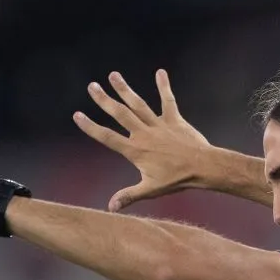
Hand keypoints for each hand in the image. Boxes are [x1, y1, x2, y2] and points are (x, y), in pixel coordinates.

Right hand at [74, 69, 210, 211]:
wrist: (202, 167)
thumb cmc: (176, 180)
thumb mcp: (150, 190)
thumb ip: (128, 196)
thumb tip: (110, 207)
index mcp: (135, 150)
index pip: (107, 137)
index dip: (91, 126)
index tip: (77, 115)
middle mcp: (144, 134)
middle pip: (120, 114)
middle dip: (104, 100)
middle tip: (91, 86)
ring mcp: (159, 125)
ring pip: (138, 104)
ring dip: (125, 89)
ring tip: (113, 75)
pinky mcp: (174, 120)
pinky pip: (167, 100)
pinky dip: (164, 86)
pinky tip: (160, 72)